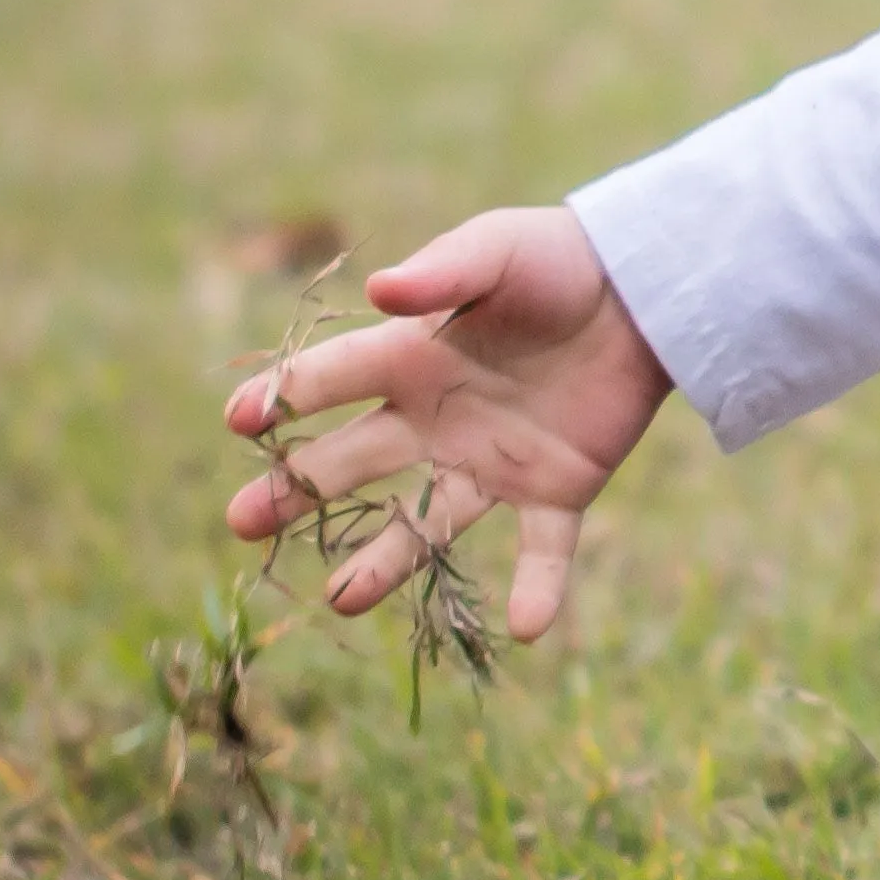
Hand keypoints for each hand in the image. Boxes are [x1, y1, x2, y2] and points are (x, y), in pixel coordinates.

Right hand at [221, 206, 669, 639]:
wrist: (639, 291)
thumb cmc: (554, 260)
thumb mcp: (499, 250)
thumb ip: (446, 271)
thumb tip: (383, 287)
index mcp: (410, 357)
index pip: (334, 380)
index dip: (285, 397)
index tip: (239, 421)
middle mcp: (436, 420)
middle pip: (353, 462)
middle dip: (296, 491)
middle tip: (241, 522)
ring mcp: (491, 462)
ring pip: (428, 522)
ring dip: (387, 562)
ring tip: (342, 600)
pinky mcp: (556, 489)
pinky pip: (544, 547)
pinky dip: (539, 587)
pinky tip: (527, 629)